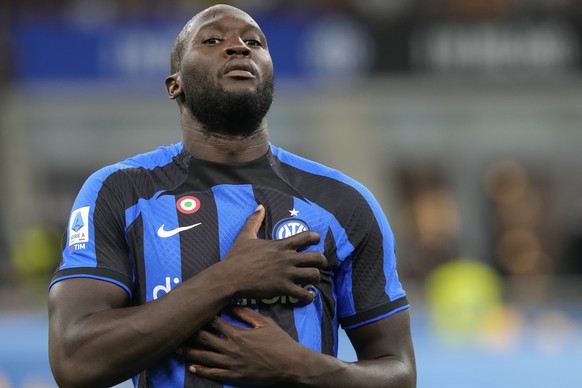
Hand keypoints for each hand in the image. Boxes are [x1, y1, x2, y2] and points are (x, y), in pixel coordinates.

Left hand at [180, 307, 300, 384]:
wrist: (290, 364)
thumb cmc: (279, 341)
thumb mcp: (265, 323)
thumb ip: (247, 314)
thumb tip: (233, 304)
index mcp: (239, 334)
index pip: (215, 323)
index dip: (203, 317)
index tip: (193, 312)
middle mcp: (232, 349)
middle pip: (205, 340)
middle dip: (190, 335)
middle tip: (177, 330)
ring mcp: (232, 364)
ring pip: (206, 358)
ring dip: (190, 353)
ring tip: (177, 349)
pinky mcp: (234, 376)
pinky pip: (214, 374)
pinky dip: (202, 371)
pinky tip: (192, 368)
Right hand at [222, 205, 326, 302]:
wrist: (230, 277)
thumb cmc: (237, 257)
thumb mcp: (245, 235)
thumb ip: (254, 220)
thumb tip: (259, 206)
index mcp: (280, 245)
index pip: (306, 236)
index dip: (315, 237)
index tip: (317, 240)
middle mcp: (287, 258)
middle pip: (317, 257)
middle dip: (322, 261)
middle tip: (319, 264)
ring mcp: (286, 274)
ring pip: (313, 275)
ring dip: (316, 278)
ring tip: (312, 280)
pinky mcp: (283, 288)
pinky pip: (303, 293)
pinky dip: (308, 296)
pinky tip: (307, 296)